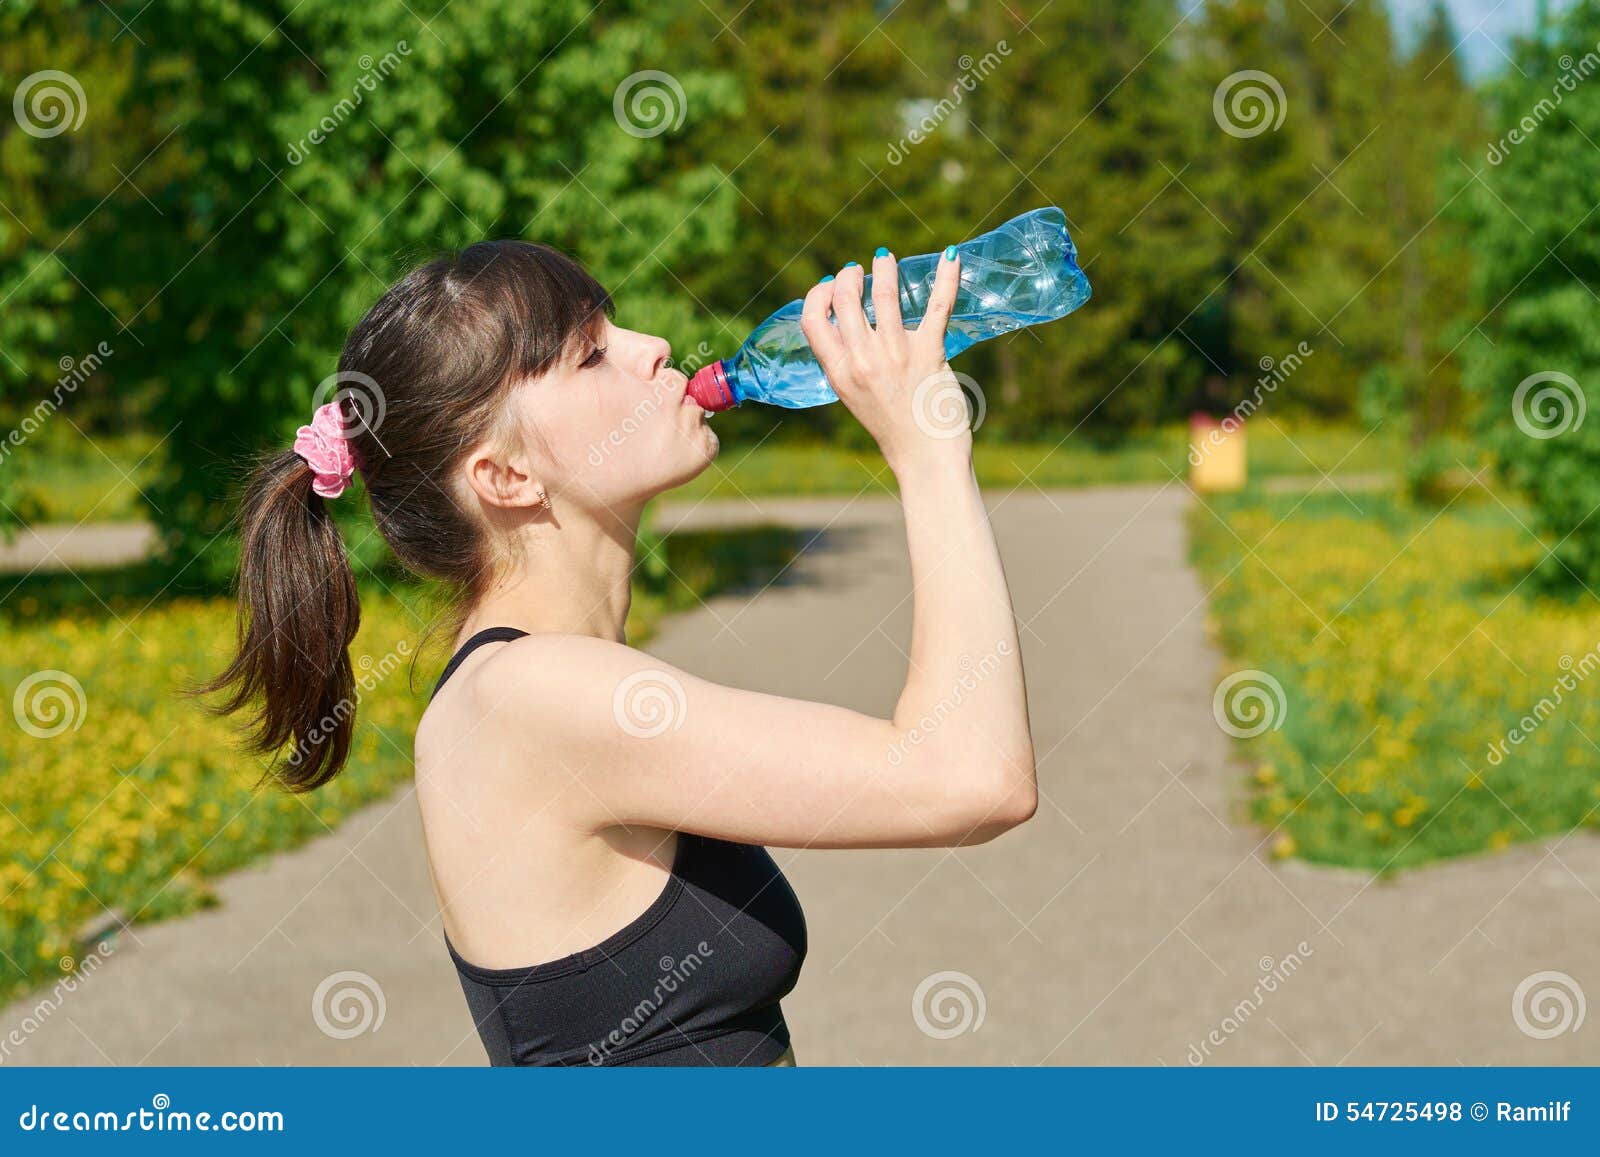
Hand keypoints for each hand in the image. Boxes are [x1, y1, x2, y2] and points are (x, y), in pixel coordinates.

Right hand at [799, 246, 968, 472]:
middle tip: (860, 270)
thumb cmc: (893, 428)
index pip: (812, 319)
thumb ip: (848, 362)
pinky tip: (952, 257)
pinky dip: (947, 278)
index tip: (830, 285)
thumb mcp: (854, 396)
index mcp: (838, 372)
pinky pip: (938, 306)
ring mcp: (896, 355)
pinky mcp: (930, 353)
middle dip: (849, 275)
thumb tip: (851, 326)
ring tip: (886, 260)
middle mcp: (862, 360)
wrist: (925, 458)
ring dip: (885, 269)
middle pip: (845, 298)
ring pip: (885, 293)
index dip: (818, 294)